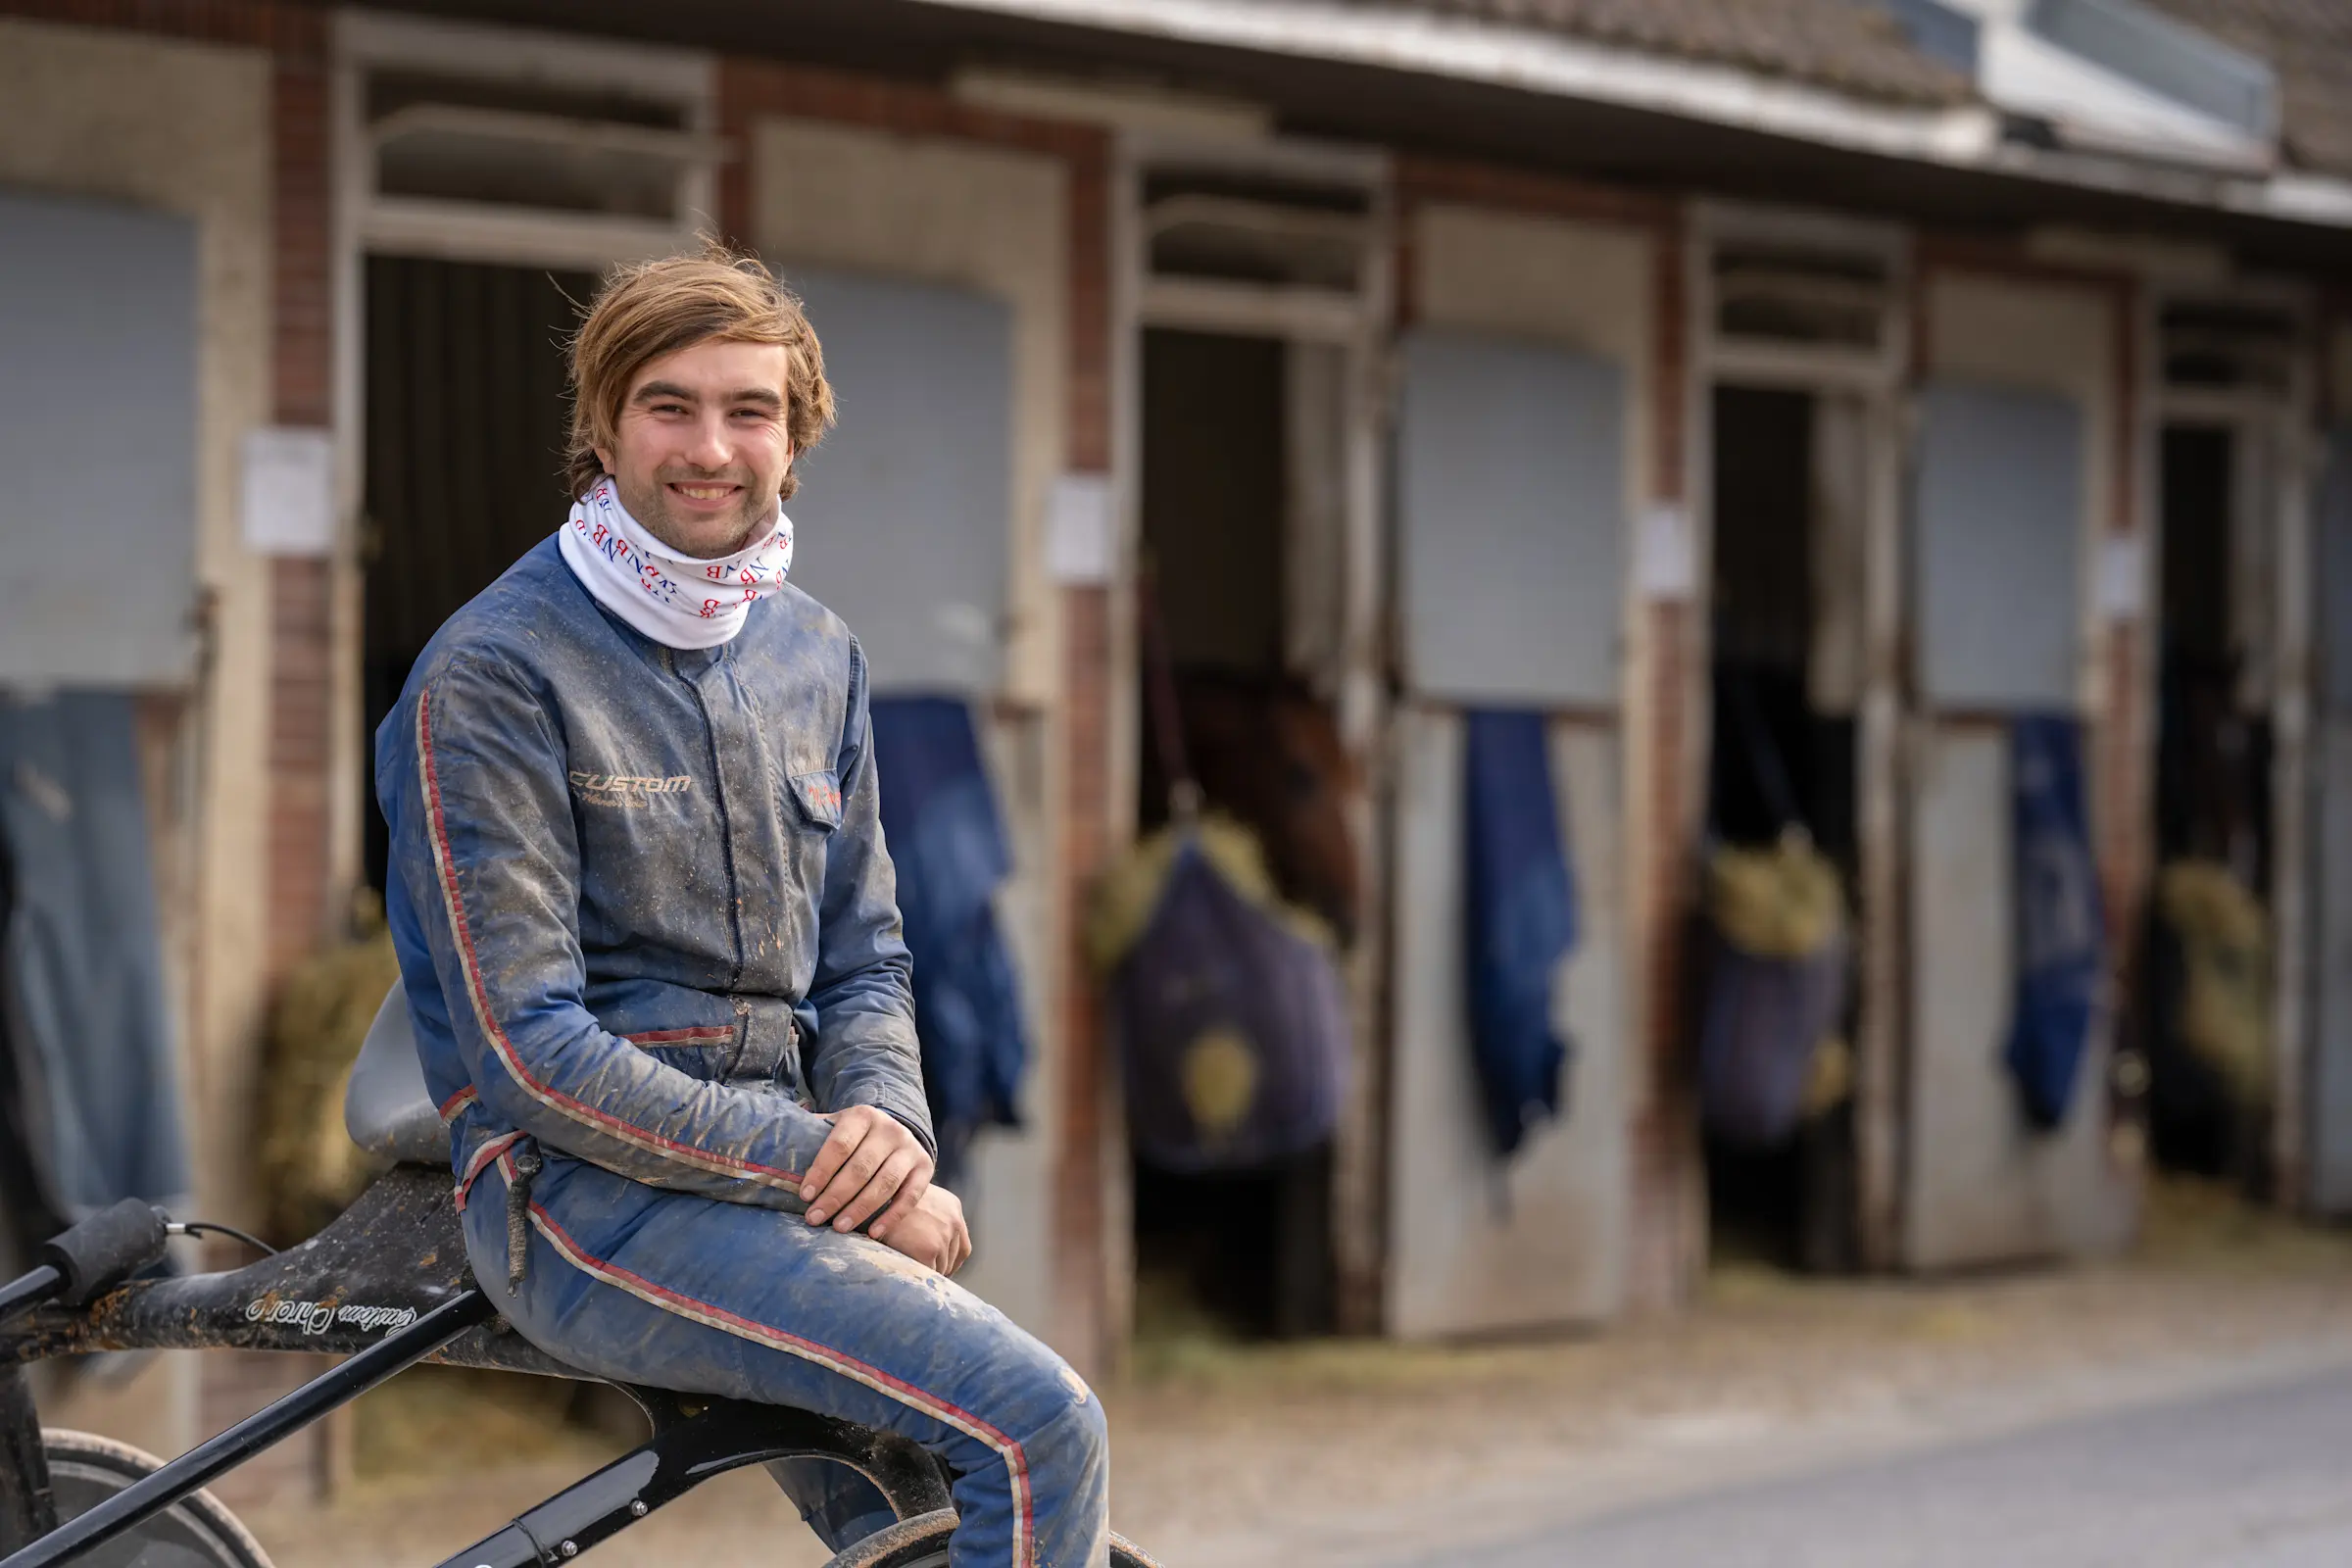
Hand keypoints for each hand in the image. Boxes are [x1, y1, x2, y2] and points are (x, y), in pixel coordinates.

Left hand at [800, 1105, 934, 1239]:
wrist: (894, 1131)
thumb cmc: (852, 1137)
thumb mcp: (834, 1126)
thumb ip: (810, 1134)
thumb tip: (769, 1145)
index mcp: (863, 1116)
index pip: (839, 1145)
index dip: (821, 1172)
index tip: (804, 1196)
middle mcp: (890, 1129)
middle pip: (861, 1168)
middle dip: (835, 1196)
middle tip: (815, 1218)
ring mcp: (910, 1148)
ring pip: (885, 1184)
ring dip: (860, 1209)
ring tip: (839, 1228)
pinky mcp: (925, 1168)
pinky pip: (910, 1196)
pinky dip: (892, 1217)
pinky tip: (873, 1233)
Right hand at [876, 1185, 970, 1275]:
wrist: (871, 1199)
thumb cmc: (884, 1198)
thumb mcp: (915, 1198)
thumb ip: (929, 1215)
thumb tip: (929, 1241)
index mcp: (952, 1205)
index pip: (961, 1242)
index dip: (951, 1259)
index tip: (940, 1268)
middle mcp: (953, 1219)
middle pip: (954, 1256)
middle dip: (940, 1267)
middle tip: (923, 1276)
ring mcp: (943, 1235)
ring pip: (943, 1267)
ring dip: (930, 1273)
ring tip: (912, 1276)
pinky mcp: (929, 1249)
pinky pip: (929, 1273)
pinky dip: (921, 1277)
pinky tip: (908, 1277)